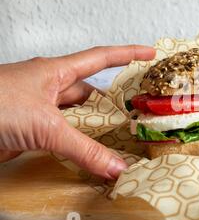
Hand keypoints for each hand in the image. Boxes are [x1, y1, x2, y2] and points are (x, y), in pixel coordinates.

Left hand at [0, 45, 155, 178]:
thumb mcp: (46, 125)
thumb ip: (83, 149)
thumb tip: (115, 165)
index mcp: (55, 72)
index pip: (100, 58)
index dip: (127, 54)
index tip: (148, 53)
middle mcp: (48, 89)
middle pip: (90, 93)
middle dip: (112, 103)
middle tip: (135, 113)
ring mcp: (38, 110)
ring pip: (75, 117)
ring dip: (93, 129)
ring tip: (117, 139)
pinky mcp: (28, 131)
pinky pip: (60, 137)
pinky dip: (75, 147)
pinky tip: (86, 154)